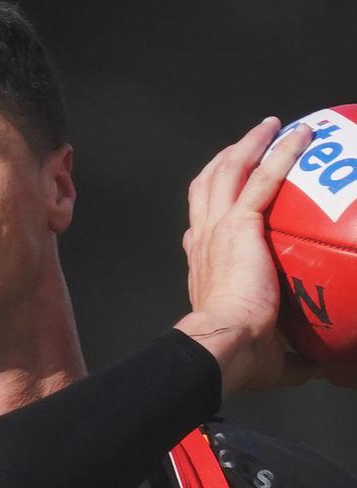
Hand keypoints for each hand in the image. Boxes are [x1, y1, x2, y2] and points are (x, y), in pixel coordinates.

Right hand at [175, 117, 319, 397]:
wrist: (223, 343)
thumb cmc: (239, 351)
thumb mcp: (268, 350)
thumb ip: (296, 353)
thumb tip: (327, 368)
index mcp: (203, 263)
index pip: (200, 227)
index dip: (209, 209)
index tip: (224, 202)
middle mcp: (204, 238)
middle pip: (207, 185)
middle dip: (225, 161)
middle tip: (246, 146)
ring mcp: (218, 227)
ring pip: (226, 171)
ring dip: (247, 146)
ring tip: (269, 128)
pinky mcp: (239, 223)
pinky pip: (261, 177)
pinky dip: (279, 153)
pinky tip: (297, 135)